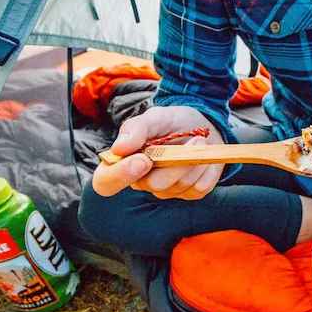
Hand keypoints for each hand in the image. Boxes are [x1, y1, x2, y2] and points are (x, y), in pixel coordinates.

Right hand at [92, 106, 225, 199]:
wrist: (203, 126)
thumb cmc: (172, 123)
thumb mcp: (155, 117)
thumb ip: (136, 128)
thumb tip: (118, 148)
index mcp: (123, 163)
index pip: (105, 183)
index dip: (119, 176)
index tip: (142, 160)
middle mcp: (142, 181)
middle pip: (153, 185)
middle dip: (176, 162)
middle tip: (195, 139)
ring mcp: (166, 191)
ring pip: (179, 185)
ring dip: (194, 160)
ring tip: (200, 140)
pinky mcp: (189, 194)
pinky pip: (198, 188)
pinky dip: (206, 169)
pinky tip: (204, 155)